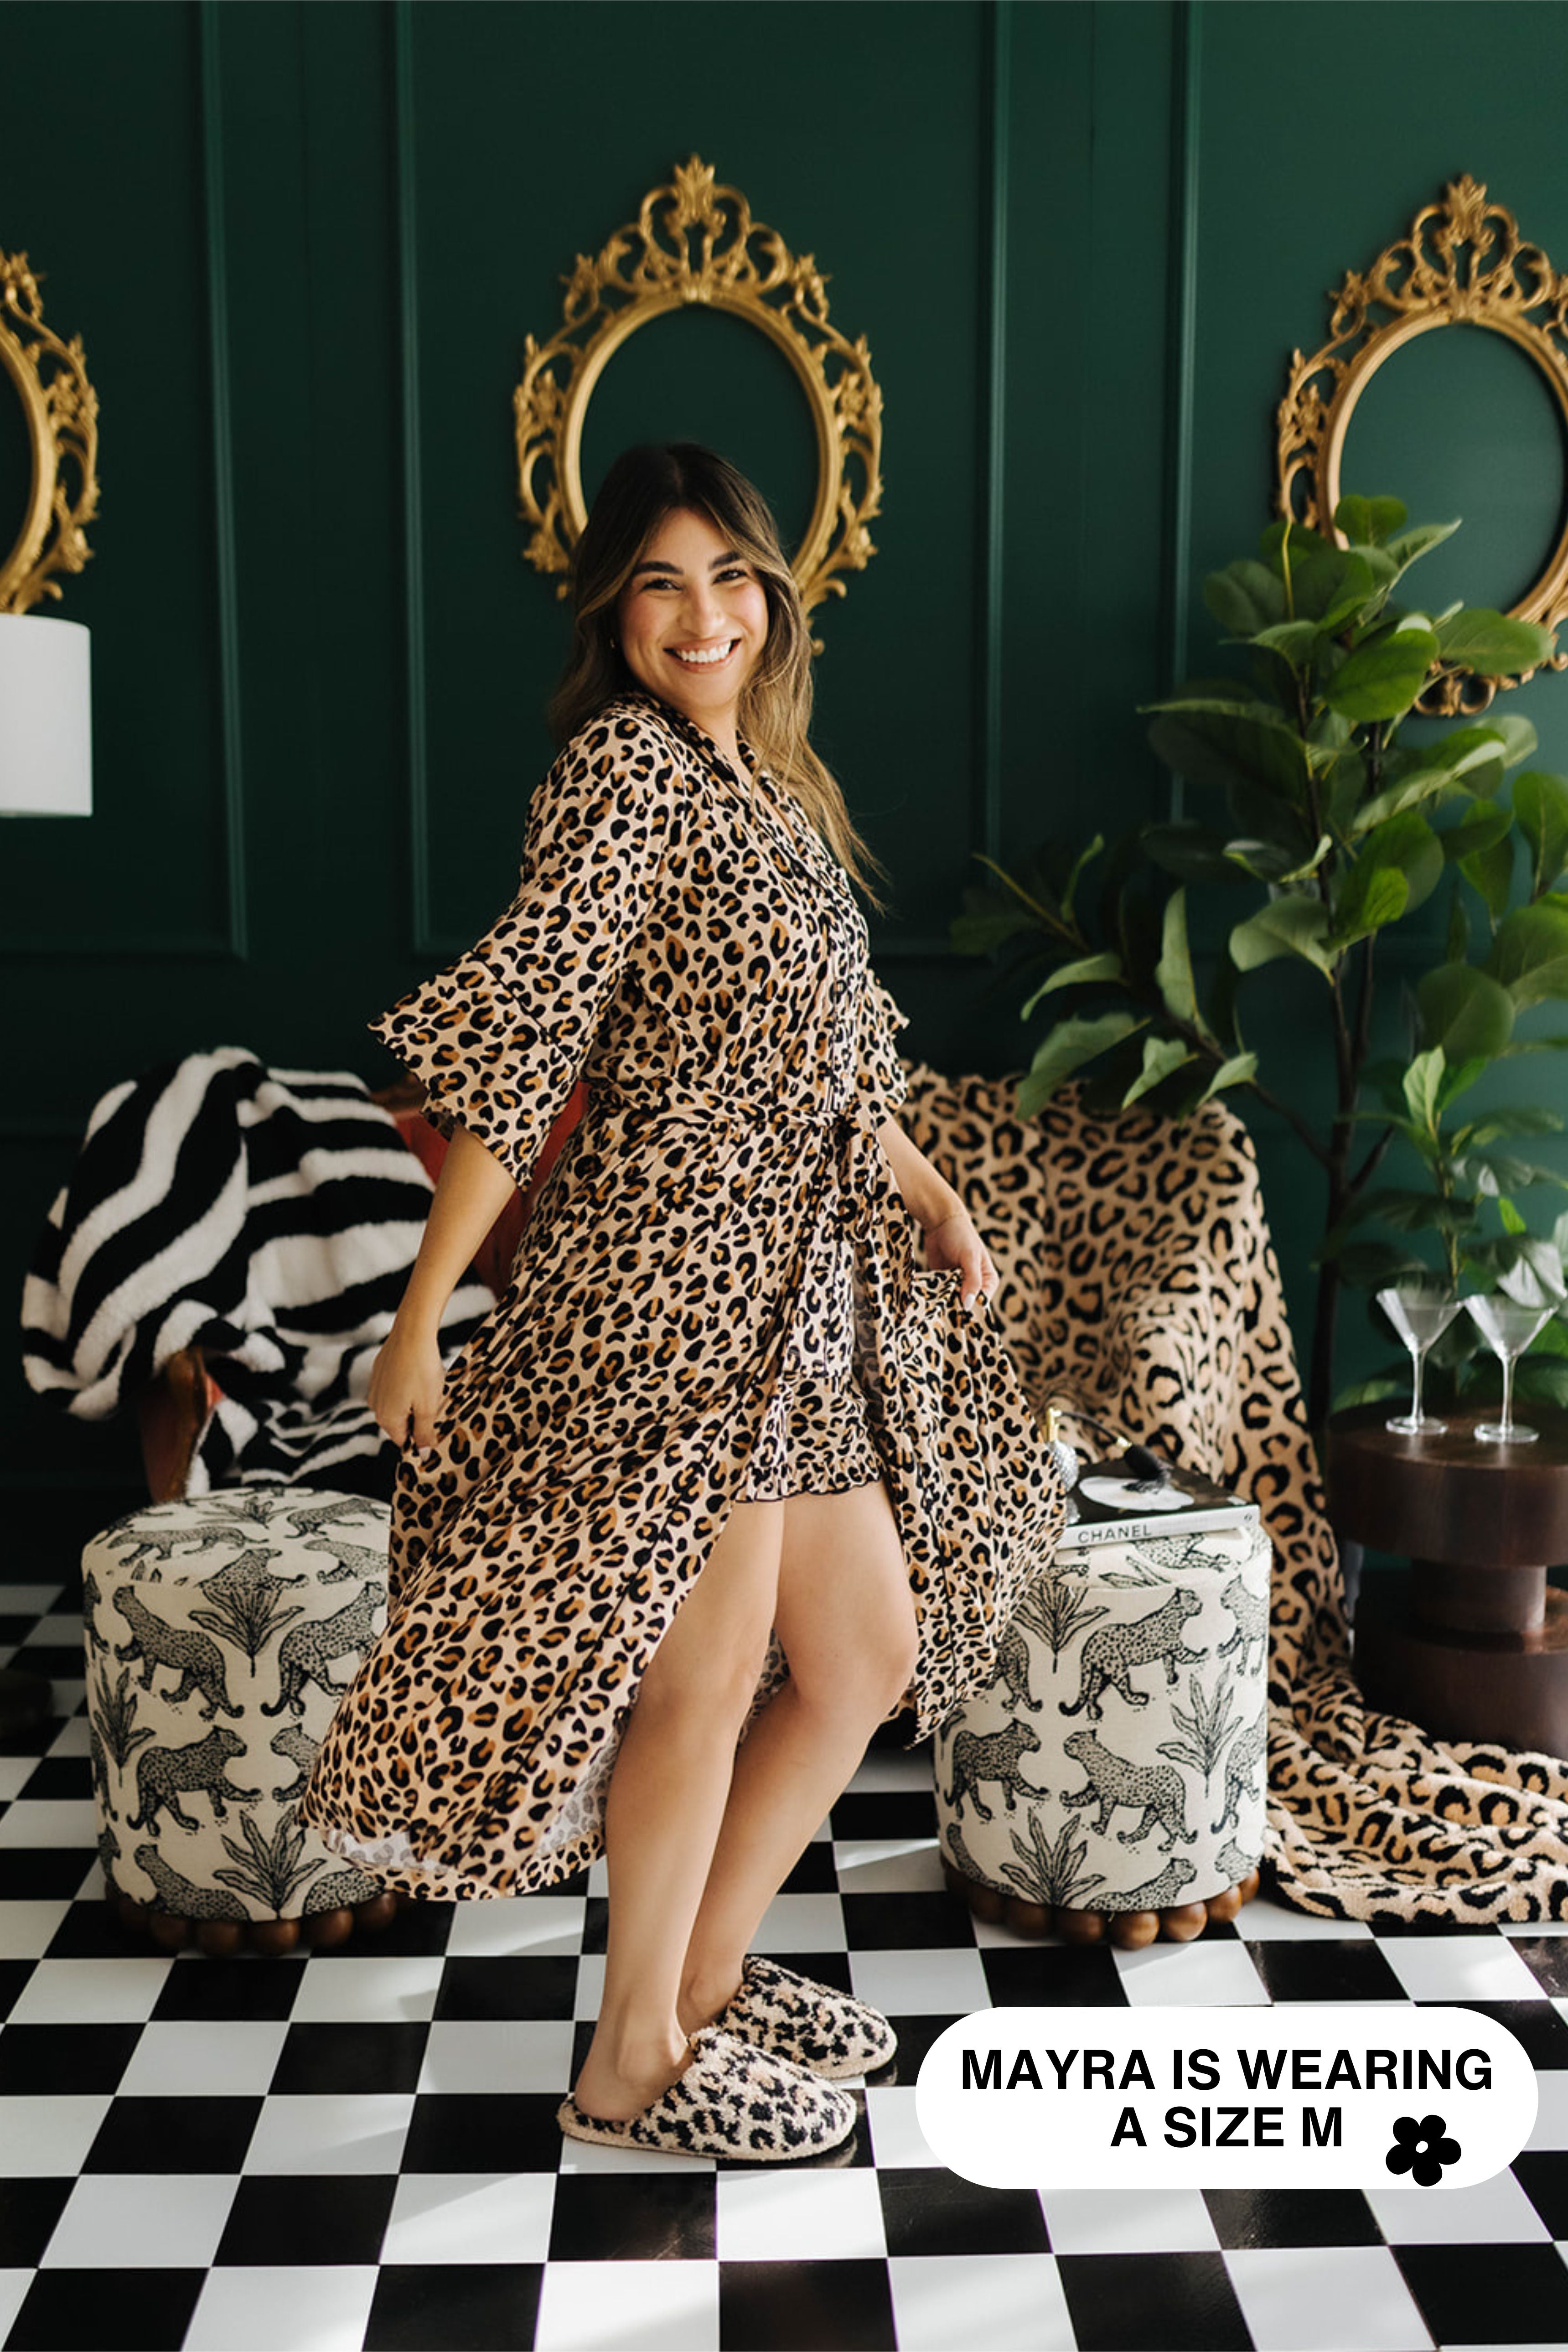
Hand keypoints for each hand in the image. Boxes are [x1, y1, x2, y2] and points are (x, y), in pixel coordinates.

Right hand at [368, 1320, 448, 1449]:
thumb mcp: (429, 1407)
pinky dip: (408, 1384)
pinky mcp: (379, 1371)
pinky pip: (395, 1387)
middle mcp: (375, 1405)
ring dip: (414, 1400)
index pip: (404, 1441)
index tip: (436, 1424)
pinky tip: (419, 1373)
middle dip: (419, 1416)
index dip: (422, 1436)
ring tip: (429, 1385)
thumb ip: (425, 1433)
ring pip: (398, 1403)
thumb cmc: (422, 1370)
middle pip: (400, 1422)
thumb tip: (423, 1454)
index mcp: (387, 1418)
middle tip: (435, 1400)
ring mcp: (375, 1387)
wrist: (412, 1333)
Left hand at [921, 1205, 998, 1313]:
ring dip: (944, 1304)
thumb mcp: (969, 1257)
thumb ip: (972, 1281)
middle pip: (966, 1305)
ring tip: (936, 1305)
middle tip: (944, 1312)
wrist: (940, 1221)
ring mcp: (957, 1284)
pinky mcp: (943, 1282)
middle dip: (956, 1309)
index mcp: (988, 1280)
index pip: (982, 1303)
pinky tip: (928, 1300)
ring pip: (952, 1302)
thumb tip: (969, 1305)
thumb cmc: (961, 1234)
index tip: (958, 1315)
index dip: (971, 1311)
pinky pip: (939, 1295)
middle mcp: (974, 1284)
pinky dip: (935, 1298)